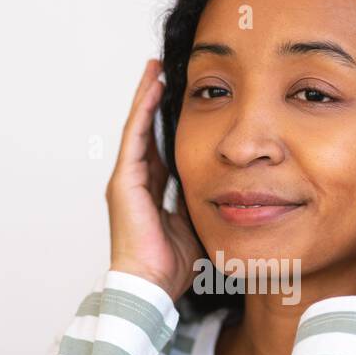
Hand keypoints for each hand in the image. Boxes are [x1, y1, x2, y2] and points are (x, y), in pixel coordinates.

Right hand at [106, 59, 203, 301]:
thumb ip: (206, 202)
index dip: (169, 123)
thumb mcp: (199, 224)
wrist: (152, 286)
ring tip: (155, 68)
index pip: (162, 148)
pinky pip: (135, 136)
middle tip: (164, 70)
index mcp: (154, 193)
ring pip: (138, 127)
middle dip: (154, 100)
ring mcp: (127, 180)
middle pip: (146, 131)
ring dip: (145, 96)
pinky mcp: (124, 181)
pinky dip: (143, 110)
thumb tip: (231, 186)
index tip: (181, 99)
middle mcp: (136, 182)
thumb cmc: (173, 267)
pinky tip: (152, 87)